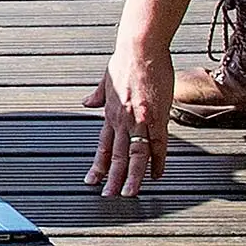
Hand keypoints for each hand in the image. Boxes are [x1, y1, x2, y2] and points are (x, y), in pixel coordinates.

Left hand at [84, 41, 173, 196]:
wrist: (140, 49)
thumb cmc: (125, 60)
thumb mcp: (105, 79)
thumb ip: (98, 94)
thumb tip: (87, 102)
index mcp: (110, 114)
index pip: (103, 146)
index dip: (99, 165)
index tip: (93, 180)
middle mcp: (122, 120)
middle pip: (116, 156)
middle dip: (112, 178)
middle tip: (108, 196)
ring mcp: (140, 120)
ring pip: (135, 155)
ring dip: (132, 177)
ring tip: (129, 194)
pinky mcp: (157, 116)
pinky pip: (158, 144)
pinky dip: (158, 161)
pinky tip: (157, 175)